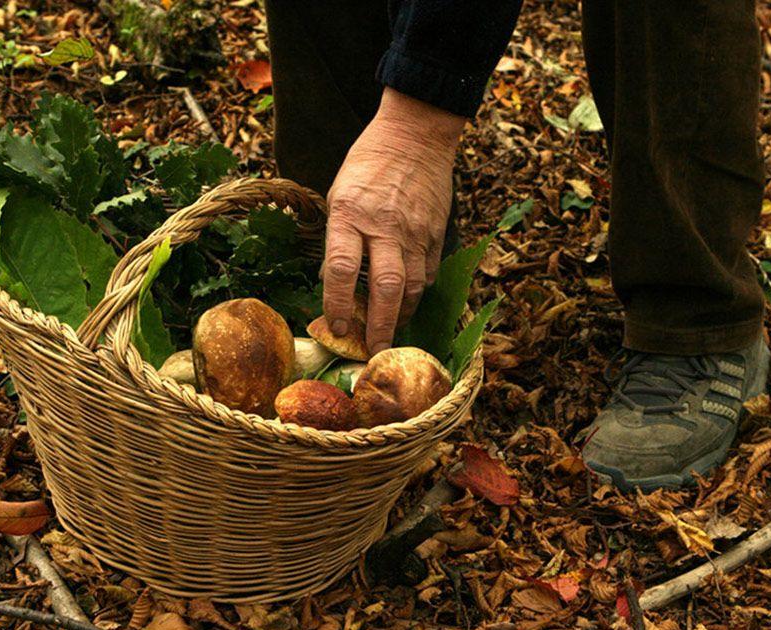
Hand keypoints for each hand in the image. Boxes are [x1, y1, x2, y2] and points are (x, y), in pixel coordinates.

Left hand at [323, 88, 465, 354]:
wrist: (415, 137)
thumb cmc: (367, 166)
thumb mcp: (338, 195)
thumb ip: (338, 238)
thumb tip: (335, 284)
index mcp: (350, 214)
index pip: (343, 268)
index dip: (338, 304)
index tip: (338, 328)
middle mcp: (384, 226)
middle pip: (385, 286)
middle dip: (380, 325)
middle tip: (374, 351)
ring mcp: (414, 231)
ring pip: (412, 286)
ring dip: (401, 315)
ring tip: (390, 332)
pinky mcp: (435, 233)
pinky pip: (427, 273)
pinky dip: (417, 292)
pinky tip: (407, 301)